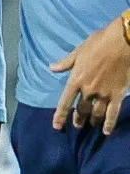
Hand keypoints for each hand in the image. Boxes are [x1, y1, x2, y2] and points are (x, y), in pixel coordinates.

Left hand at [51, 16, 129, 132]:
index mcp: (75, 79)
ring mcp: (104, 93)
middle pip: (81, 109)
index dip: (60, 115)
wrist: (121, 42)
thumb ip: (65, 63)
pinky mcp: (118, 94)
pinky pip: (113, 112)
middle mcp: (88, 90)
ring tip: (90, 126)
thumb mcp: (78, 52)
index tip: (56, 126)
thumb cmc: (98, 43)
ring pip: (96, 113)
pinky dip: (110, 123)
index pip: (65, 101)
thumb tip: (51, 68)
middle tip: (77, 125)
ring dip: (92, 121)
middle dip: (78, 118)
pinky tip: (107, 131)